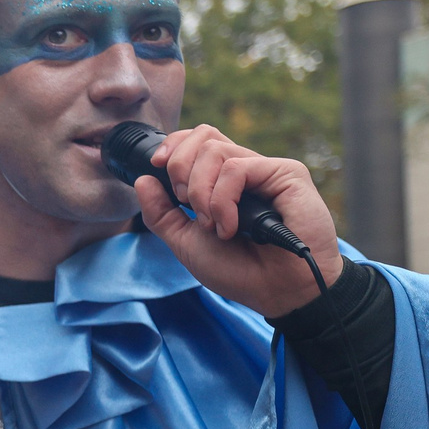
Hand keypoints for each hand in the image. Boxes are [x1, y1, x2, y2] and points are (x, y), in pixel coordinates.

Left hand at [132, 125, 344, 317]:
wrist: (276, 292)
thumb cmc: (239, 271)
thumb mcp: (186, 243)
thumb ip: (162, 214)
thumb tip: (142, 180)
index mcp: (224, 181)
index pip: (198, 140)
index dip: (174, 146)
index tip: (156, 166)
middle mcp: (245, 170)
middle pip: (204, 136)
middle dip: (179, 168)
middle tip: (186, 204)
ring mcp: (266, 170)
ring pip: (214, 150)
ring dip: (200, 192)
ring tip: (212, 225)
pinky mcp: (286, 174)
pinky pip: (236, 168)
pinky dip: (222, 200)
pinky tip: (231, 226)